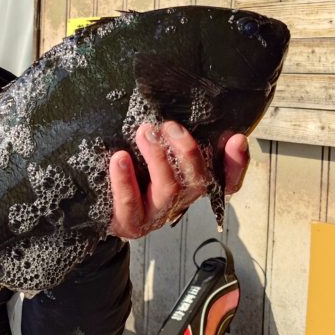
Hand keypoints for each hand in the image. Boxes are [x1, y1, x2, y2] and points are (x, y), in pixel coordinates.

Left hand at [107, 122, 249, 239]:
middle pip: (197, 181)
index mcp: (190, 185)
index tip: (236, 139)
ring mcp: (155, 215)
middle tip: (168, 126)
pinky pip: (130, 204)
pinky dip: (125, 180)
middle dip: (187, 151)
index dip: (236, 164)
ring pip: (168, 189)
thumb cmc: (130, 173)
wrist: (98, 207)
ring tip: (145, 133)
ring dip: (158, 158)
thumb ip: (168, 138)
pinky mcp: (129, 223)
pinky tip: (119, 158)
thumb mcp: (151, 152)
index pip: (226, 181)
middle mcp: (179, 202)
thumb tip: (174, 111)